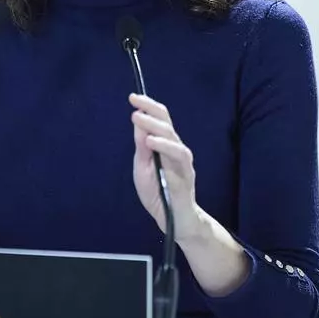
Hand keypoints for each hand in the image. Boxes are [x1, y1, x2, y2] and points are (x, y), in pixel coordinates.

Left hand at [130, 93, 204, 240]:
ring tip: (139, 119)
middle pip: (167, 124)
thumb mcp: (142, 167)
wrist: (174, 220)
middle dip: (151, 110)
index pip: (159, 121)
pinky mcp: (186, 177)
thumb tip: (137, 121)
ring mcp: (183, 163)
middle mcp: (176, 151)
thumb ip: (142, 146)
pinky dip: (165, 148)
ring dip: (156, 127)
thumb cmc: (158, 192)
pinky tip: (151, 143)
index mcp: (165, 146)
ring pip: (173, 139)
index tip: (133, 97)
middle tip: (135, 102)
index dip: (147, 107)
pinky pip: (178, 159)